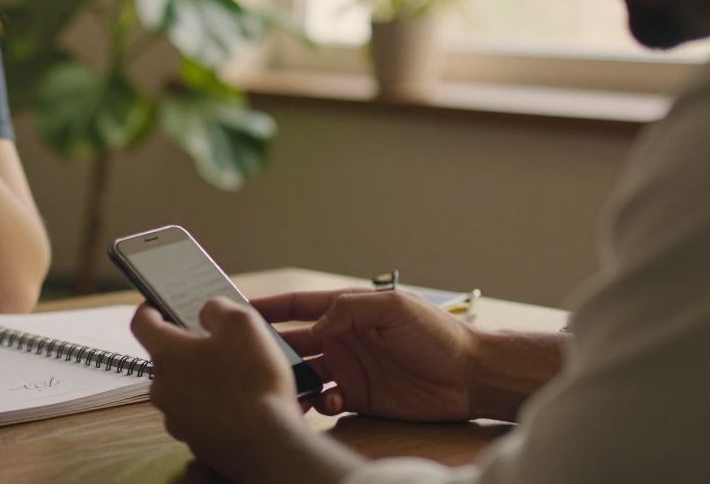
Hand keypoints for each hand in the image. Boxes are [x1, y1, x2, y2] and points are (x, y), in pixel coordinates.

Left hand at [130, 299, 309, 480]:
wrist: (267, 444)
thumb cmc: (252, 380)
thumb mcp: (242, 323)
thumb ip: (216, 308)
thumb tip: (206, 312)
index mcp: (166, 354)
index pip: (142, 322)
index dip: (152, 307)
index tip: (163, 302)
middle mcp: (162, 387)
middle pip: (167, 357)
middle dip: (189, 345)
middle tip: (218, 339)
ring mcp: (176, 417)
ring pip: (183, 386)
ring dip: (202, 376)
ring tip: (237, 372)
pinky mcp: (195, 439)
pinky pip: (199, 412)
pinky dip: (213, 404)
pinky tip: (241, 402)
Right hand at [254, 288, 479, 421]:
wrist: (471, 374)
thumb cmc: (436, 333)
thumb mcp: (393, 307)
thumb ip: (350, 309)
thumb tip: (313, 325)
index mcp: (347, 311)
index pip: (299, 306)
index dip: (269, 307)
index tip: (238, 309)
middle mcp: (342, 339)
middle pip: (294, 341)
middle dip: (270, 348)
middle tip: (248, 356)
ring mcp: (349, 369)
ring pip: (304, 374)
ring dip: (289, 379)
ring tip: (278, 386)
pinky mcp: (358, 397)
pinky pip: (325, 400)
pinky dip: (317, 403)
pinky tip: (323, 403)